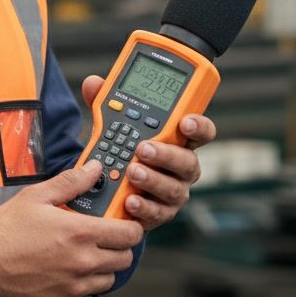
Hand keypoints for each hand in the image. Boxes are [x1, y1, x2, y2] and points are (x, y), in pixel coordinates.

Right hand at [0, 160, 144, 296]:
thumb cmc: (6, 231)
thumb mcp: (36, 196)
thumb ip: (70, 182)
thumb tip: (93, 169)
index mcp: (80, 233)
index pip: (129, 234)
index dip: (131, 226)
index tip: (124, 222)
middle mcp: (83, 262)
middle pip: (124, 258)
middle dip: (119, 245)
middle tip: (102, 235)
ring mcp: (74, 286)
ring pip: (109, 279)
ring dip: (103, 266)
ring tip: (82, 252)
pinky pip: (85, 293)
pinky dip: (81, 282)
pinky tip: (63, 268)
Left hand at [81, 74, 215, 231]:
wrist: (111, 183)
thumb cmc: (124, 146)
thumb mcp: (113, 122)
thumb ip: (107, 102)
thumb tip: (94, 84)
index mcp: (178, 140)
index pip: (201, 132)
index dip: (199, 126)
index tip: (185, 122)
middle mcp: (182, 167)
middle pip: (188, 162)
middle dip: (166, 154)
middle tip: (143, 148)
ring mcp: (172, 191)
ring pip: (173, 188)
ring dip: (153, 179)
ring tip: (131, 171)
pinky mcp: (159, 212)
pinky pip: (156, 213)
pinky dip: (144, 207)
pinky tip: (130, 200)